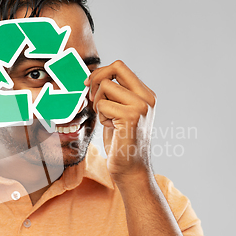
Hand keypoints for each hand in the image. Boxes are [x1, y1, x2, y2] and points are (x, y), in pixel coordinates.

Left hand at [84, 60, 155, 181]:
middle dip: (96, 80)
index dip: (100, 72)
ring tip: (108, 119)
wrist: (131, 168)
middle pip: (115, 68)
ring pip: (106, 87)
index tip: (88, 84)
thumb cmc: (121, 142)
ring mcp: (141, 106)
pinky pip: (103, 105)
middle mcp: (147, 97)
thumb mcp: (119, 112)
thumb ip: (114, 94)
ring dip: (99, 103)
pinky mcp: (131, 117)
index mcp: (146, 94)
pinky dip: (101, 117)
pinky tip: (111, 128)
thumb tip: (92, 78)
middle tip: (92, 98)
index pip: (120, 66)